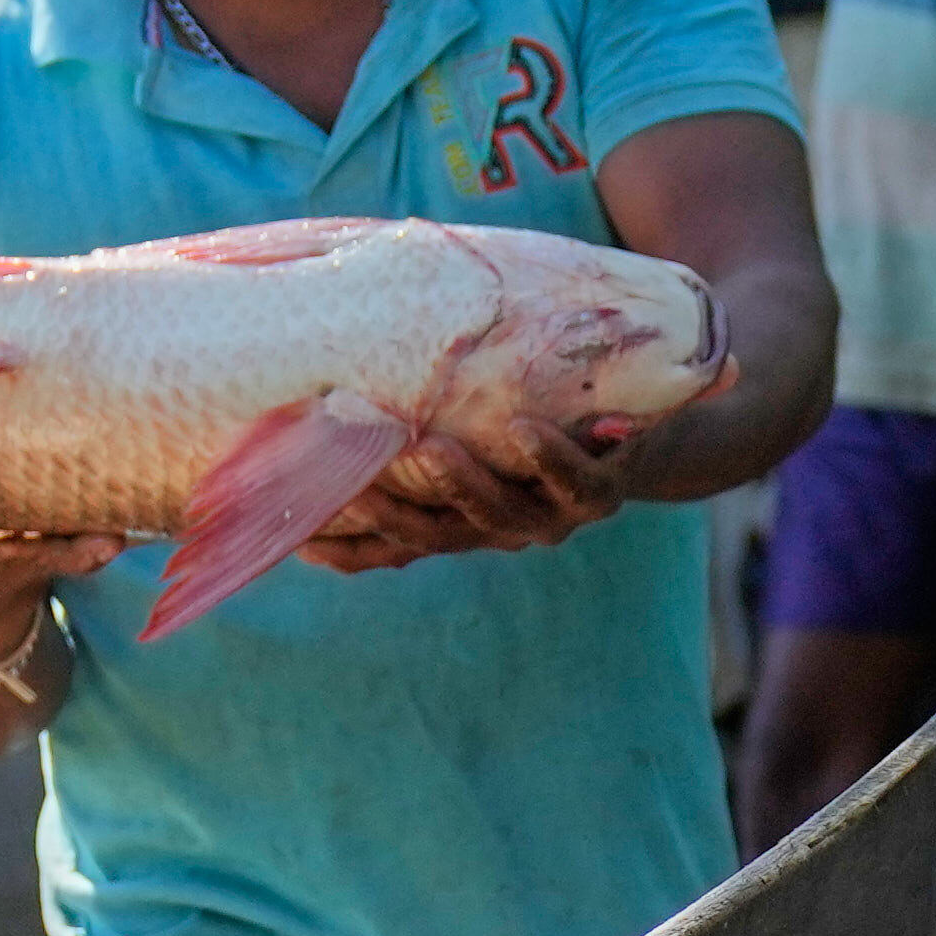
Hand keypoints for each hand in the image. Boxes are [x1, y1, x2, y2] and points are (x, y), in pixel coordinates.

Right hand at [308, 405, 647, 573]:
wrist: (635, 430)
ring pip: (499, 513)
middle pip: (437, 534)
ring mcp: (549, 516)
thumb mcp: (463, 426)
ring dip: (461, 484)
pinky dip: (548, 459)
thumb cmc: (527, 418)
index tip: (299, 534)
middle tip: (356, 483)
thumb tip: (319, 388)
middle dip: (395, 512)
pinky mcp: (601, 493)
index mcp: (457, 523)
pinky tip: (522, 430)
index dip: (347, 548)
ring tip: (429, 450)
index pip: (391, 545)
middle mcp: (497, 529)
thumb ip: (409, 422)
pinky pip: (574, 482)